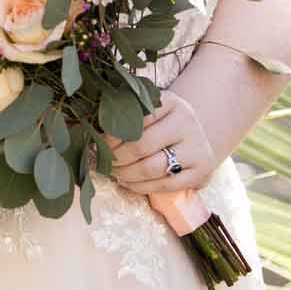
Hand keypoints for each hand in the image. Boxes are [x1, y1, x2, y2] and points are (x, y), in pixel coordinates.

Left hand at [103, 88, 217, 193]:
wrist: (197, 137)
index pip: (135, 118)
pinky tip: (127, 182)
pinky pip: (164, 185)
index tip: (98, 141)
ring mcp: (197, 148)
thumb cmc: (162, 124)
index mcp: (171, 102)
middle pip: (141, 145)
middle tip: (103, 161)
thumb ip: (125, 115)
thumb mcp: (149, 111)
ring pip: (151, 167)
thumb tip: (89, 129)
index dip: (112, 134)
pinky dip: (139, 187)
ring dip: (125, 174)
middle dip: (116, 157)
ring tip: (114, 172)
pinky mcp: (201, 172)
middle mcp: (187, 122)